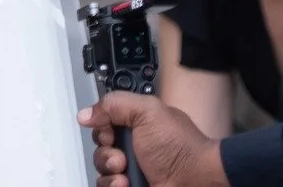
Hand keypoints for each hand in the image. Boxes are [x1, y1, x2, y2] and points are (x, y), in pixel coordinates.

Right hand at [77, 93, 226, 186]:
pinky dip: (111, 184)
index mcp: (137, 123)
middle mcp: (134, 146)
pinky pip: (106, 185)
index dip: (102, 126)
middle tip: (121, 154)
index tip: (109, 130)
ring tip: (124, 170)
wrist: (195, 179)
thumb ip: (114, 104)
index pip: (104, 121)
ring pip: (101, 168)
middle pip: (100, 146)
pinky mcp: (130, 186)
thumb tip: (86, 114)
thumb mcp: (147, 111)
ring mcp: (132, 169)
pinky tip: (125, 183)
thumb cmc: (180, 147)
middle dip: (106, 150)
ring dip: (108, 168)